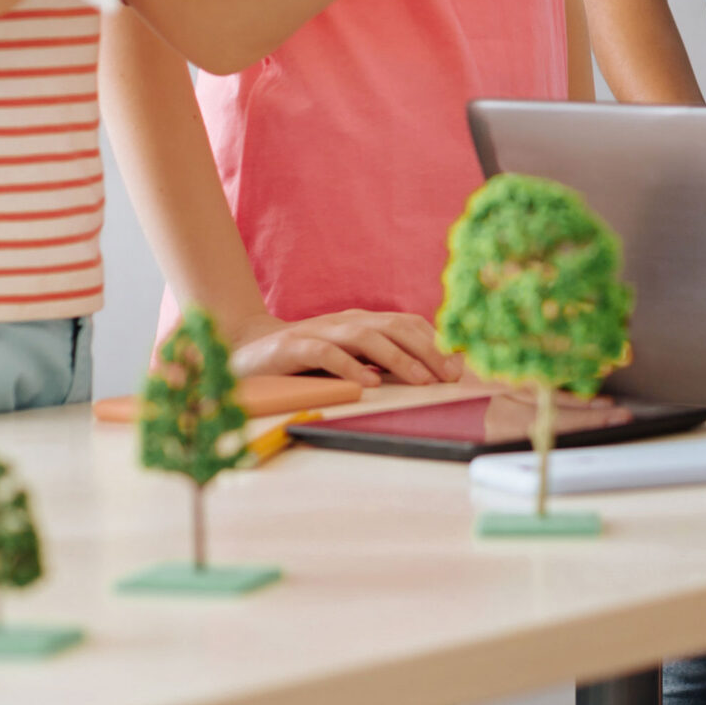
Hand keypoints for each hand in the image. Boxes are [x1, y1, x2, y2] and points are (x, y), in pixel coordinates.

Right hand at [223, 309, 463, 386]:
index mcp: (362, 321)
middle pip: (394, 327)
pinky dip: (349, 367)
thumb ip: (384, 360)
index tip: (458, 366)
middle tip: (449, 375)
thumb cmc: (306, 359)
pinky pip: (326, 353)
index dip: (435, 342)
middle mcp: (345, 321)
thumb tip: (432, 371)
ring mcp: (319, 330)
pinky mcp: (293, 347)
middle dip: (427, 350)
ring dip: (397, 358)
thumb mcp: (349, 357)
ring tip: (420, 380)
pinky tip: (368, 383)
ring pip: (366, 337)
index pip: (407, 323)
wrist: (248, 350)